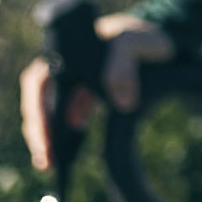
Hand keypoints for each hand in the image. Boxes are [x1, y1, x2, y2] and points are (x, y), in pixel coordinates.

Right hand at [19, 15, 171, 177]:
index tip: (45, 136)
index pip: (38, 81)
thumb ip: (123, 63)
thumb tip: (121, 103)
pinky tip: (65, 160)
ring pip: (49, 112)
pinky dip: (63, 138)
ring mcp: (75, 82)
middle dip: (38, 131)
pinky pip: (67, 118)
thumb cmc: (145, 35)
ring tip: (50, 166)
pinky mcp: (87, 95)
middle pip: (38, 100)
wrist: (164, 37)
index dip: (37, 109)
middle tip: (46, 161)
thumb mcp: (136, 41)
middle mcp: (66, 67)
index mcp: (69, 52)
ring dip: (46, 137)